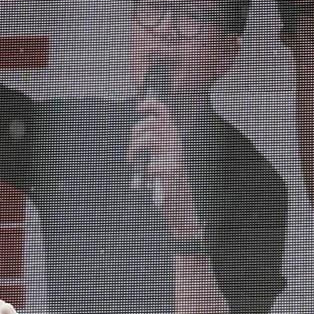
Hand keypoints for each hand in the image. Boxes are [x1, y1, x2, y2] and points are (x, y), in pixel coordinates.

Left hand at [127, 98, 201, 238]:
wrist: (181, 209)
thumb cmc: (168, 186)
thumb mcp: (162, 159)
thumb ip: (155, 145)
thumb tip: (139, 131)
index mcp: (173, 141)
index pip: (165, 114)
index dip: (151, 105)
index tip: (139, 107)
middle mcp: (176, 147)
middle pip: (153, 122)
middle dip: (136, 131)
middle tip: (132, 148)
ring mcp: (174, 158)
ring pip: (150, 138)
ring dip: (135, 147)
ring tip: (132, 159)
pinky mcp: (171, 172)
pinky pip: (152, 164)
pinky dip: (146, 170)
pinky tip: (148, 176)